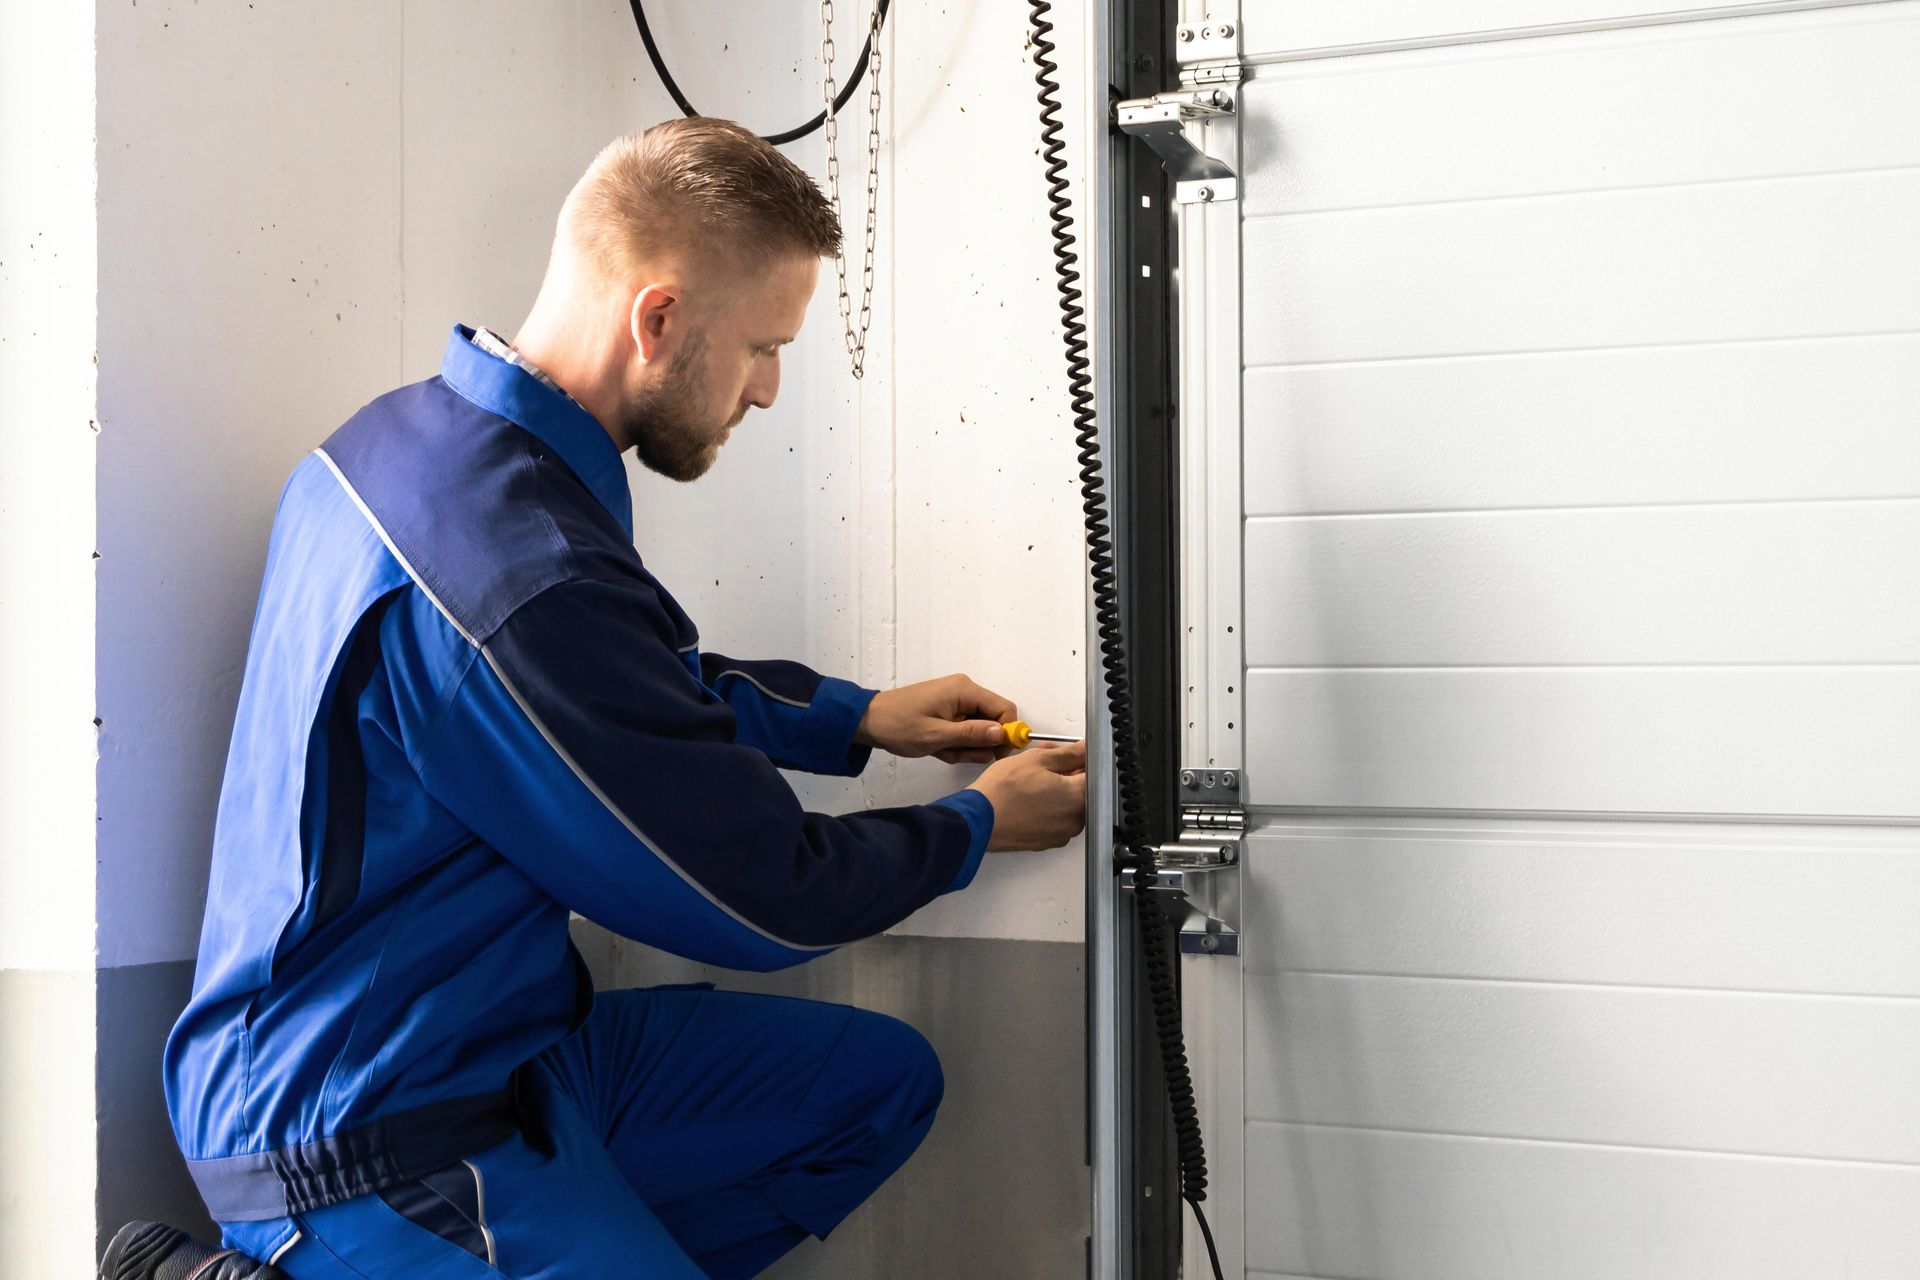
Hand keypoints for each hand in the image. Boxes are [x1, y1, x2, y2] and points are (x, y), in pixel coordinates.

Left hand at [855, 673, 1019, 763]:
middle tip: (957, 755)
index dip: (1007, 734)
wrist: (868, 721)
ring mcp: (955, 700)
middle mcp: (964, 691)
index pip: (1004, 709)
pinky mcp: (948, 710)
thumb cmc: (898, 725)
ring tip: (941, 751)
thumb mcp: (936, 736)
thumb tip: (1002, 734)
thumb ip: (971, 735)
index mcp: (964, 690)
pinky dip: (954, 743)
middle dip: (979, 744)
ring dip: (964, 746)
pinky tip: (938, 748)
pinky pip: (963, 729)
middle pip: (992, 720)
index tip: (996, 755)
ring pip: (978, 728)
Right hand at [969, 740, 1087, 851]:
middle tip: (1048, 759)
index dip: (1082, 759)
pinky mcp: (1047, 842)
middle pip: (1082, 790)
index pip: (1094, 773)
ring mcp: (1061, 834)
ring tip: (1033, 777)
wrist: (978, 820)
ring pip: (1067, 805)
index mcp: (1079, 797)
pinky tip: (1030, 796)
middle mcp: (1075, 819)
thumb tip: (1083, 749)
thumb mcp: (1037, 759)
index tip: (1072, 753)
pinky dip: (1048, 806)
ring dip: (1057, 789)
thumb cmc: (1003, 792)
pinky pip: (1055, 819)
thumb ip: (1068, 753)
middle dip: (1069, 772)